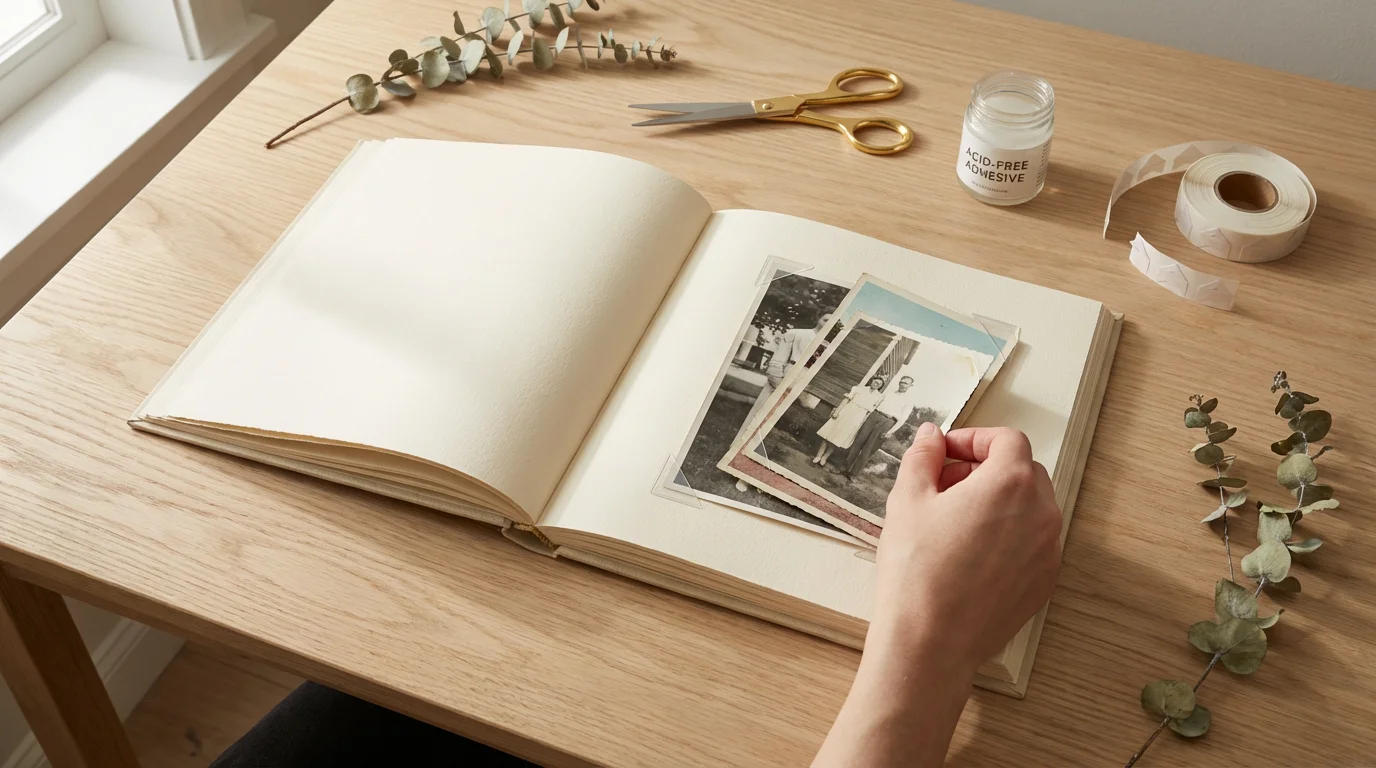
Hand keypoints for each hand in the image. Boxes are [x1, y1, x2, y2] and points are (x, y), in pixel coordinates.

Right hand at [811, 424, 1061, 767]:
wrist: (930, 642)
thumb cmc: (918, 574)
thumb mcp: (907, 500)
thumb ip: (923, 457)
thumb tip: (931, 437)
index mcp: (1010, 484)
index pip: (1006, 440)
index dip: (972, 439)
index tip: (945, 452)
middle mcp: (1041, 514)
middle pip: (1022, 470)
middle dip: (984, 469)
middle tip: (944, 485)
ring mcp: (1047, 551)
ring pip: (1030, 508)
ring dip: (997, 502)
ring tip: (952, 521)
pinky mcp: (1042, 582)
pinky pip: (1031, 543)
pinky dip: (1007, 535)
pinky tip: (967, 553)